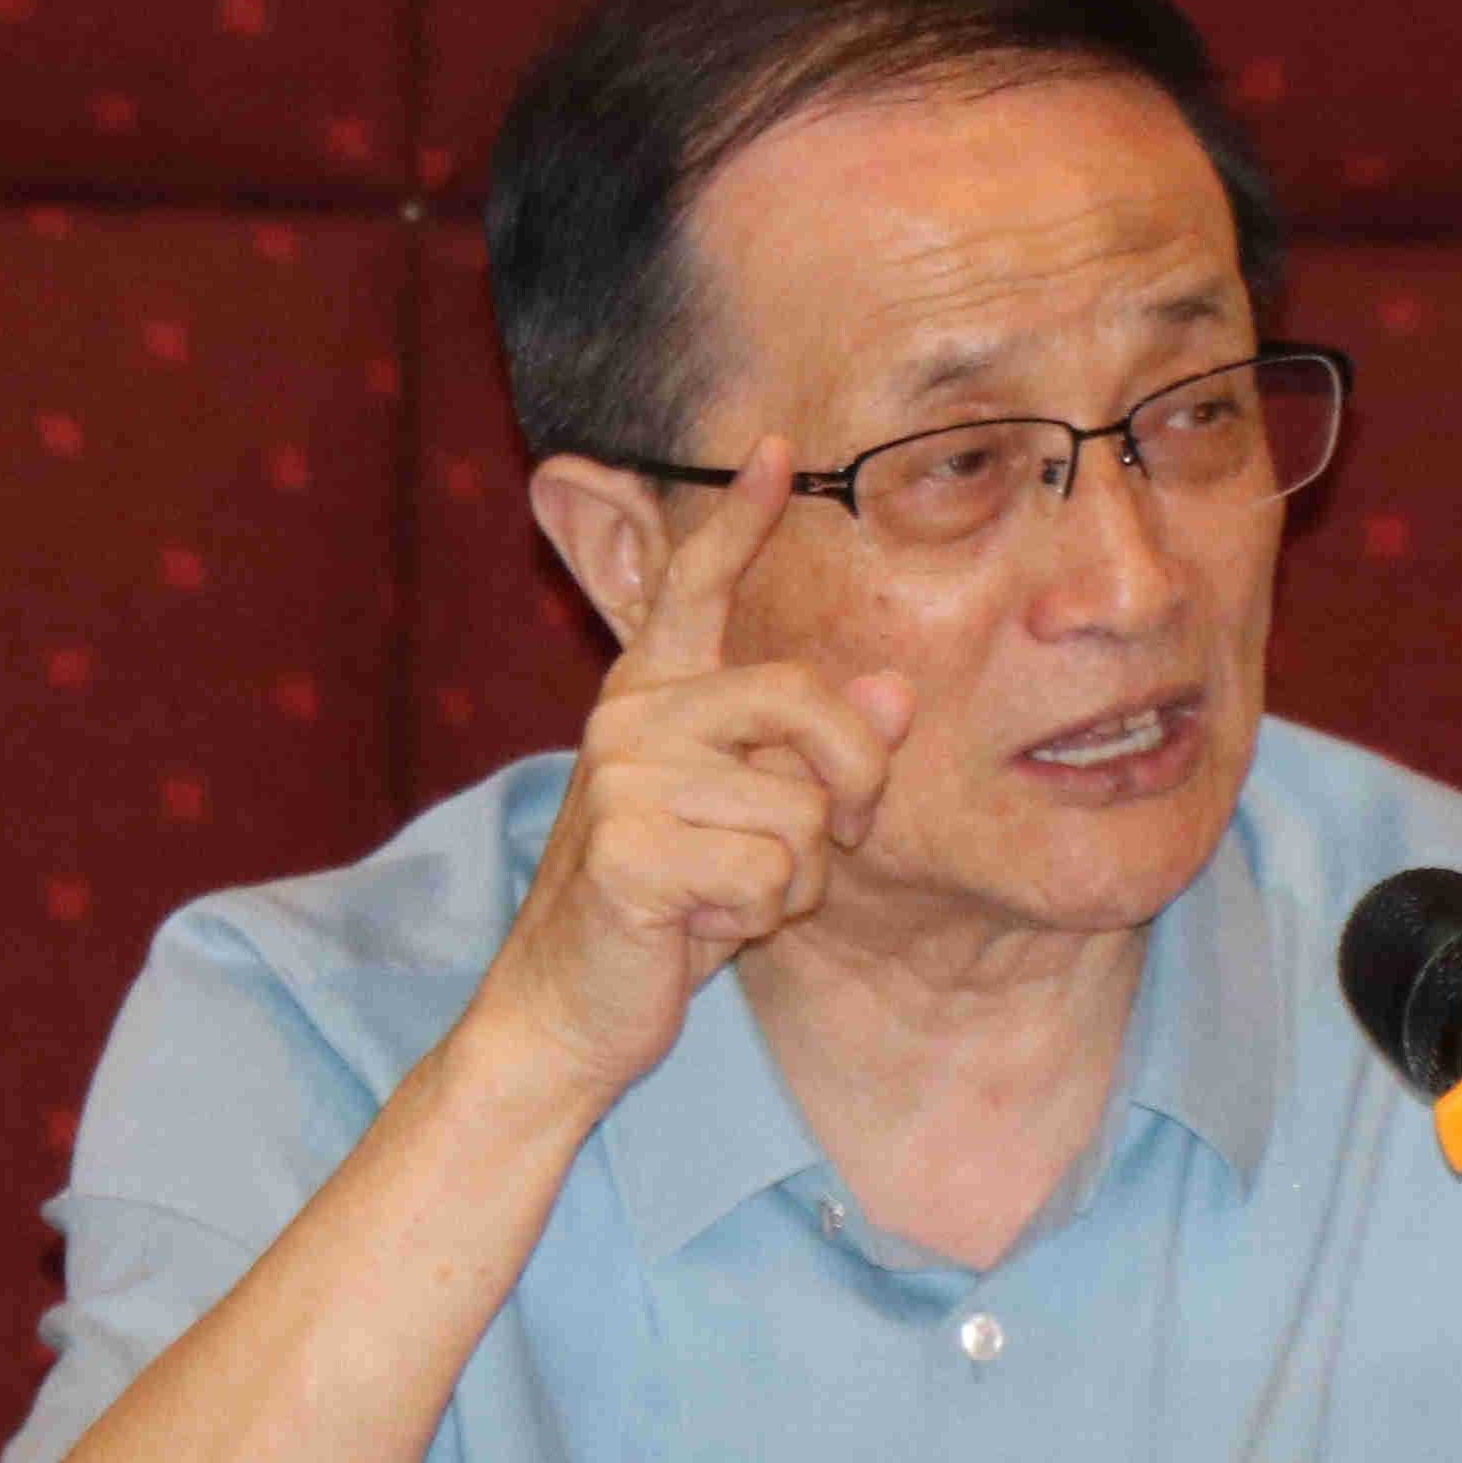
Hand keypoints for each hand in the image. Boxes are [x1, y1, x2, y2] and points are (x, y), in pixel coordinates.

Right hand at [469, 447, 913, 1104]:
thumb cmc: (665, 912)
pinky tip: (699, 928)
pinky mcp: (629, 847)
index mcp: (651, 696)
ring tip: (728, 898)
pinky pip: (768, 873)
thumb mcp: (748, 821)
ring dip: (793, 880)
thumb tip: (893, 695)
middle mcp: (631, 716)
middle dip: (853, 783)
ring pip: (799, 810)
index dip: (740, 521)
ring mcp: (623, 776)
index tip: (781, 451)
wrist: (568, 1011)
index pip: (695, 588)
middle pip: (807, 703)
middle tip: (837, 840)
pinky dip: (757, 920)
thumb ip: (808, 754)